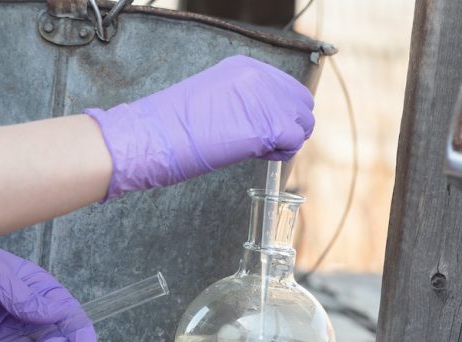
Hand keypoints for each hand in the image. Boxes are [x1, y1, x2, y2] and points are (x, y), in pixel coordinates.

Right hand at [85, 55, 315, 200]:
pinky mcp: (269, 125)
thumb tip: (266, 118)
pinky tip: (260, 156)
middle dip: (290, 125)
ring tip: (261, 150)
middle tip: (268, 143)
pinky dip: (282, 152)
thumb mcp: (215, 98)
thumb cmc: (177, 125)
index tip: (264, 129)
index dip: (280, 112)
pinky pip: (294, 140)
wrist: (159, 135)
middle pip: (300, 102)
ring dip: (287, 140)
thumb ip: (244, 101)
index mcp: (246, 67)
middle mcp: (260, 77)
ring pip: (302, 122)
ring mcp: (266, 99)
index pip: (285, 88)